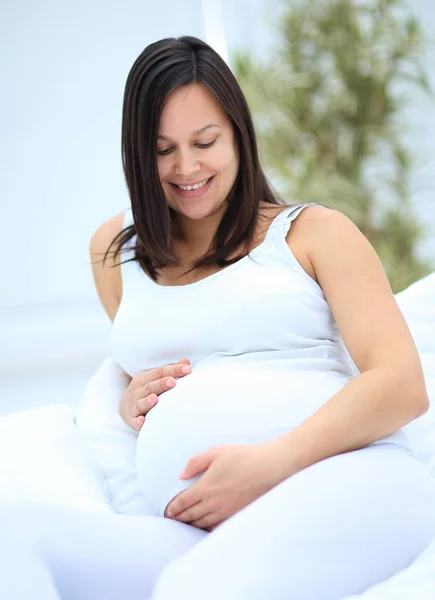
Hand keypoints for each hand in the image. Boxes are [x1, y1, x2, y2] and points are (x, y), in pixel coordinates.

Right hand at [119, 359, 191, 430]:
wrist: (124, 407)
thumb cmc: (145, 390)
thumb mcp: (154, 379)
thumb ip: (170, 371)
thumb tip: (187, 362)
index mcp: (144, 378)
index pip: (159, 372)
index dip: (173, 370)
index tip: (187, 369)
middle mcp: (137, 391)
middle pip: (150, 386)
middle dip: (161, 384)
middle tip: (173, 381)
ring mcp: (134, 405)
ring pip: (141, 403)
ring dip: (147, 401)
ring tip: (155, 398)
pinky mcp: (132, 420)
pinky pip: (134, 421)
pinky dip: (138, 421)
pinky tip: (142, 421)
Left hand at [164, 442, 289, 530]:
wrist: (270, 468)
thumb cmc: (244, 457)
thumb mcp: (216, 452)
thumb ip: (196, 463)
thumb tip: (181, 476)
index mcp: (206, 486)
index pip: (183, 501)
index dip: (173, 508)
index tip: (168, 511)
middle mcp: (213, 502)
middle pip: (191, 515)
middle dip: (180, 518)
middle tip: (173, 520)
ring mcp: (226, 511)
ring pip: (203, 522)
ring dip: (192, 524)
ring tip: (186, 524)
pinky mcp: (237, 514)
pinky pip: (218, 526)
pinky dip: (208, 528)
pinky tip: (206, 527)